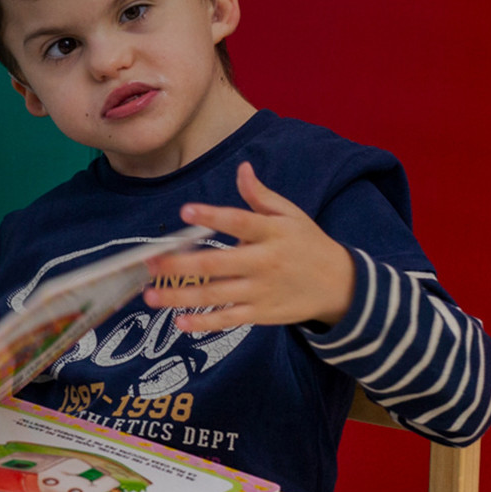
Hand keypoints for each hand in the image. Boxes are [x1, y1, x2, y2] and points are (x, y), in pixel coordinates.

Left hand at [143, 162, 354, 332]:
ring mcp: (262, 291)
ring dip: (181, 296)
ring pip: (216, 295)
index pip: (239, 222)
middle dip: (181, 264)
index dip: (213, 216)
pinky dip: (204, 323)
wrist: (340, 285)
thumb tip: (241, 168)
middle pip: (218, 264)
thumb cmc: (308, 243)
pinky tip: (179, 322)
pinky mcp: (261, 314)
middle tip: (150, 263)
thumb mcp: (291, 215)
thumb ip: (260, 196)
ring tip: (151, 295)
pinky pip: (228, 319)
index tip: (186, 212)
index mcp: (272, 233)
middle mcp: (265, 262)